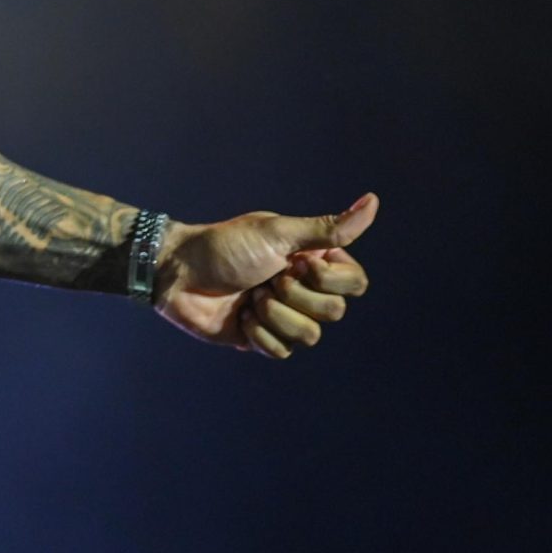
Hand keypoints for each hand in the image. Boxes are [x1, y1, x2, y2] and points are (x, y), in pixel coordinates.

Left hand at [153, 194, 377, 358]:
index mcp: (312, 261)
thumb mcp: (277, 233)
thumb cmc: (224, 246)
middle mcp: (303, 289)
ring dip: (274, 315)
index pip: (355, 283)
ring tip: (249, 297)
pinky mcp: (262, 339)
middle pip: (335, 312)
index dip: (330, 279)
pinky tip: (239, 317)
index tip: (300, 262)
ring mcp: (283, 316)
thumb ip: (328, 227)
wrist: (177, 272)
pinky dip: (258, 334)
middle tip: (266, 279)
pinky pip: (282, 351)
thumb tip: (374, 201)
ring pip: (310, 336)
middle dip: (295, 296)